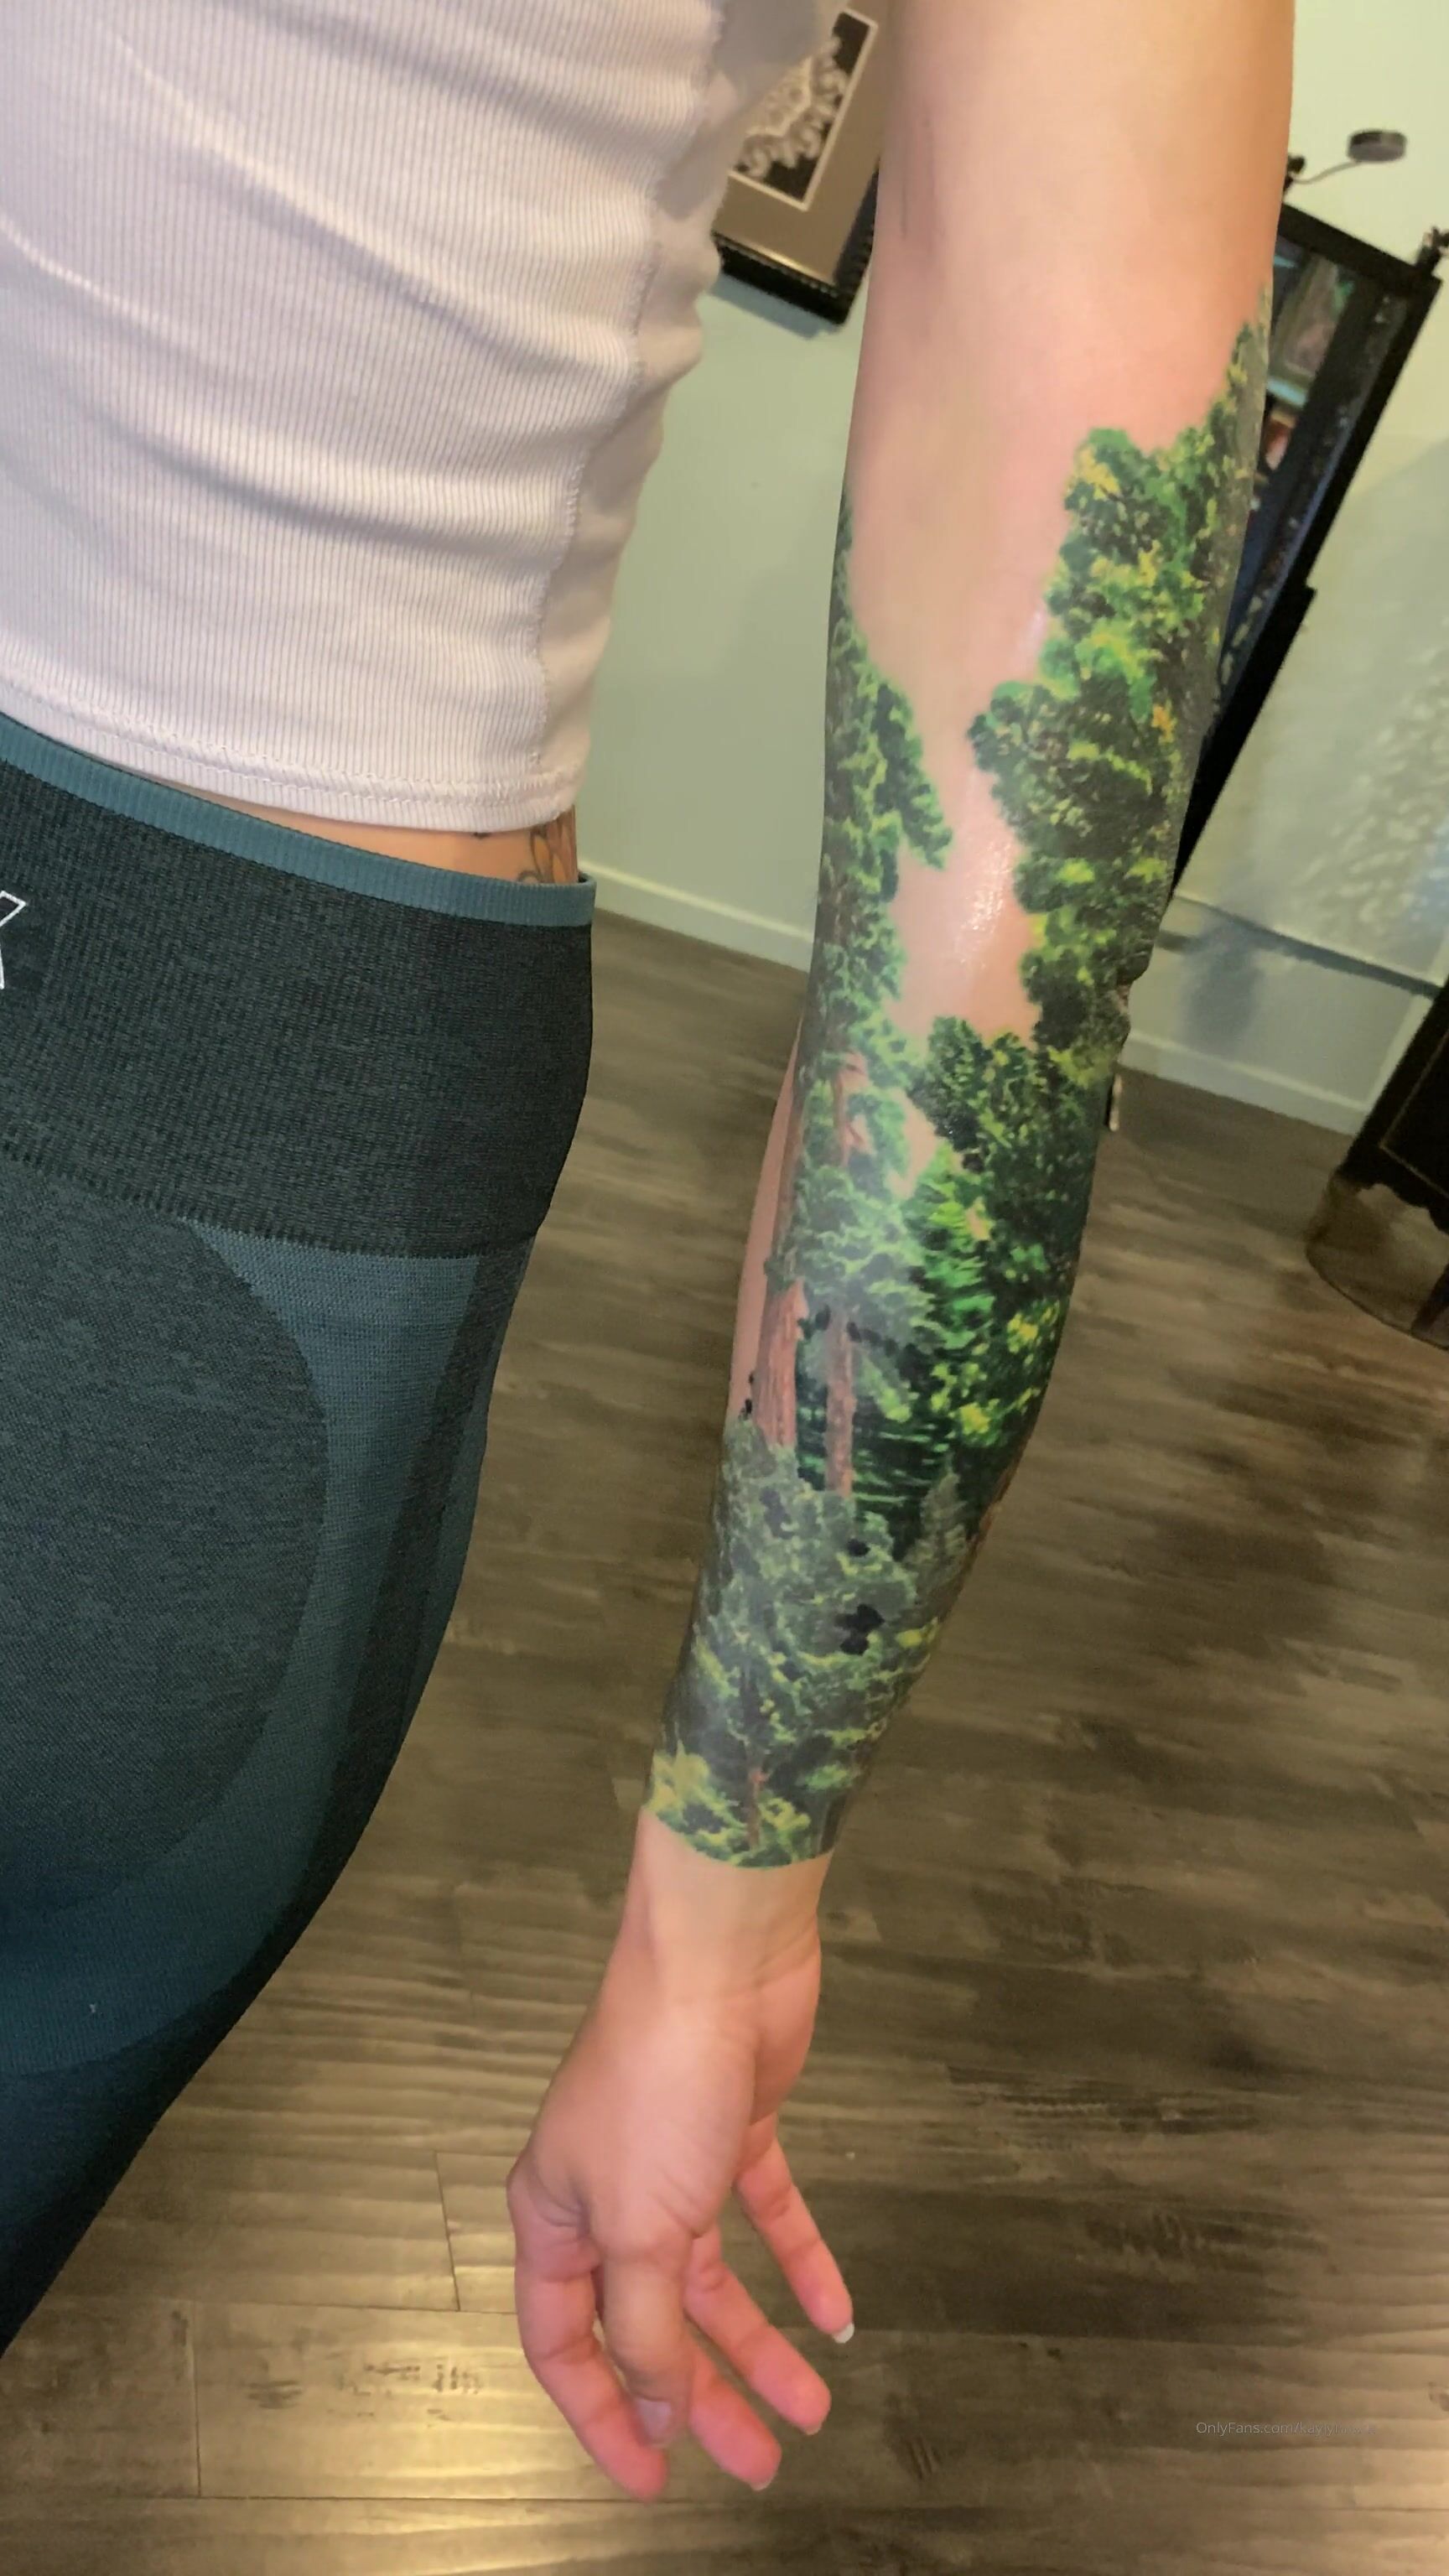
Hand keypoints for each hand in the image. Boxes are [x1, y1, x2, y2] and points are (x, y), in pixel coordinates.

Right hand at [506, 1820, 852, 2499]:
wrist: (719, 1963)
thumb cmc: (656, 2083)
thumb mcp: (639, 2228)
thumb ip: (648, 2329)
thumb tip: (657, 2408)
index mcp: (557, 2218)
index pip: (566, 2344)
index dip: (604, 2417)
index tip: (653, 2481)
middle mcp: (609, 2197)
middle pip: (652, 2322)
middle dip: (701, 2397)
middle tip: (758, 2463)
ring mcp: (675, 2163)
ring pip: (714, 2280)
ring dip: (760, 2343)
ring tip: (811, 2408)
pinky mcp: (736, 2130)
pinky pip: (768, 2215)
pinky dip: (800, 2262)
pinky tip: (836, 2311)